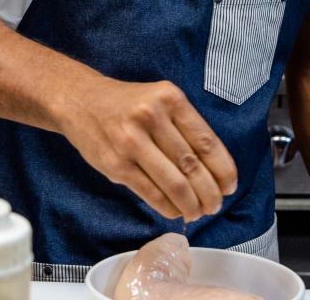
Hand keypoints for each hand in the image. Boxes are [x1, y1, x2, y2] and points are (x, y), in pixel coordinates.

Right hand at [56, 77, 237, 221]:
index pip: (206, 142)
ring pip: (174, 183)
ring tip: (197, 212)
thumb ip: (183, 127)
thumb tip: (213, 170)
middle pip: (192, 166)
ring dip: (191, 205)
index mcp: (169, 99)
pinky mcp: (116, 165)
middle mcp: (151, 117)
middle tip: (215, 205)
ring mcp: (131, 142)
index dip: (223, 170)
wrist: (79, 101)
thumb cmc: (126, 104)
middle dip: (210, 193)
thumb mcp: (159, 100)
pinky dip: (168, 206)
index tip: (230, 186)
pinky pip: (151, 193)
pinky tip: (175, 210)